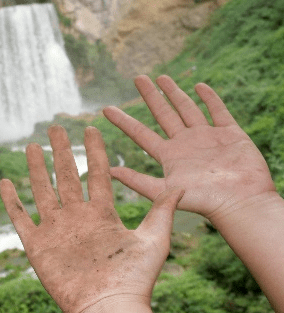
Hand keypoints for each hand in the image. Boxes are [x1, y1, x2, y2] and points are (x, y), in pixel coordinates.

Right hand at [0, 126, 182, 312]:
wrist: (109, 308)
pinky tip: (5, 182)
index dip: (94, 152)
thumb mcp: (155, 240)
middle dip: (61, 151)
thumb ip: (162, 211)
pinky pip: (20, 217)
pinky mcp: (37, 245)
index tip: (91, 128)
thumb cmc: (134, 279)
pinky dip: (11, 200)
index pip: (97, 174)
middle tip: (55, 127)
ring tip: (32, 146)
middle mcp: (77, 218)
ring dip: (36, 169)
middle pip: (66, 176)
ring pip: (42, 191)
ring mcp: (56, 230)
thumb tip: (181, 186)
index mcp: (103, 214)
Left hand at [104, 75, 274, 218]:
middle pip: (163, 114)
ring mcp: (207, 137)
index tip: (106, 109)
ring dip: (175, 93)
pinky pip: (218, 111)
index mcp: (168, 156)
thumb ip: (137, 181)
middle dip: (150, 96)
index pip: (140, 133)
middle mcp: (184, 144)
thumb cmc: (202, 202)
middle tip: (137, 78)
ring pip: (187, 109)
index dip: (123, 121)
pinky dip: (209, 98)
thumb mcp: (163, 191)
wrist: (239, 203)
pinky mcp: (230, 133)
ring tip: (161, 78)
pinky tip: (199, 86)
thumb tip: (109, 171)